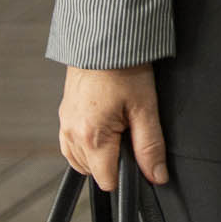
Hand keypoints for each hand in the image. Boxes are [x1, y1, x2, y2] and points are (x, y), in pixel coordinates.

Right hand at [58, 65, 168, 191]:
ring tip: (119, 125)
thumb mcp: (145, 108)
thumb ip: (150, 147)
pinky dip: (88, 144)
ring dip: (101, 153)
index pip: (107, 180)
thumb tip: (157, 176)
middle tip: (131, 131)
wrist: (104, 41)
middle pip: (94, 171)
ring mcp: (64, 125)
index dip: (127, 174)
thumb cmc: (125, 69)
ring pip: (82, 160)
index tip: (139, 158)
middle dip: (115, 160)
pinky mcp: (63, 116)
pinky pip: (72, 145)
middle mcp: (71, 134)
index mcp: (91, 137)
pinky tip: (104, 127)